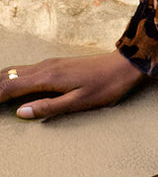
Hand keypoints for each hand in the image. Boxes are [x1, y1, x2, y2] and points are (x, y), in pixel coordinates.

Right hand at [0, 50, 144, 119]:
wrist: (125, 65)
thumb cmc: (106, 86)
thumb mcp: (79, 102)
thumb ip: (49, 107)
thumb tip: (20, 113)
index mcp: (48, 77)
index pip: (10, 86)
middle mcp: (45, 67)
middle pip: (8, 76)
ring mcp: (51, 63)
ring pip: (16, 70)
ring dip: (0, 81)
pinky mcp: (57, 64)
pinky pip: (26, 69)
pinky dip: (12, 77)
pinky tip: (10, 83)